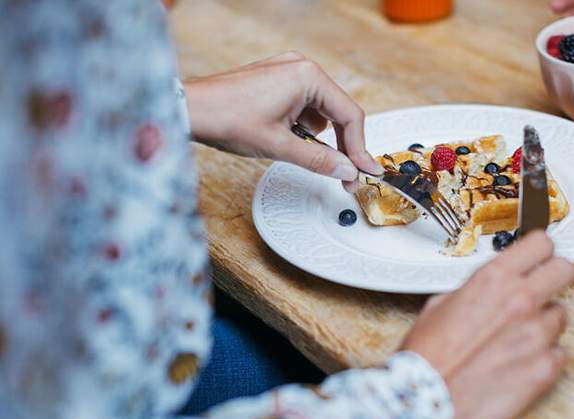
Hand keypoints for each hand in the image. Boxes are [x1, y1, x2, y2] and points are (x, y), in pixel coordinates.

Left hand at [184, 52, 382, 189]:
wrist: (188, 109)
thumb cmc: (225, 117)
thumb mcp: (279, 146)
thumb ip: (319, 160)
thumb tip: (347, 170)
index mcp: (308, 76)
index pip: (350, 115)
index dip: (359, 148)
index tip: (365, 171)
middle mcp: (301, 68)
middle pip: (339, 112)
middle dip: (341, 145)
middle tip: (345, 175)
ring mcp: (288, 73)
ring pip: (321, 112)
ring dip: (317, 137)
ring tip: (297, 153)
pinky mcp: (276, 82)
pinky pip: (303, 107)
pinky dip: (301, 128)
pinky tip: (286, 141)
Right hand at [401, 231, 573, 418]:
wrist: (425, 399)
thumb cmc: (427, 355)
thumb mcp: (440, 305)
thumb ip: (475, 290)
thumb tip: (491, 287)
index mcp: (493, 279)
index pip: (540, 244)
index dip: (539, 252)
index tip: (537, 259)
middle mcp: (521, 301)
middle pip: (565, 269)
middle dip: (554, 277)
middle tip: (540, 291)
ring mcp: (537, 335)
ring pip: (560, 316)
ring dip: (543, 324)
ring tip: (516, 340)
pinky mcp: (545, 368)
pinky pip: (559, 353)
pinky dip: (544, 357)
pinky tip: (520, 364)